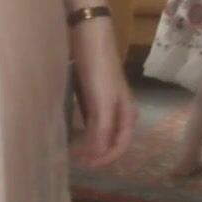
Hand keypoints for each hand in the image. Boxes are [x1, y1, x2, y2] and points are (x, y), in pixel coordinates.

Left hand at [68, 26, 134, 168]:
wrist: (90, 36)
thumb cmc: (99, 69)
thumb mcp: (102, 102)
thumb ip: (102, 129)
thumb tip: (97, 154)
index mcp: (127, 113)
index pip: (120, 146)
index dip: (105, 158)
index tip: (86, 165)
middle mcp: (120, 110)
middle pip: (112, 140)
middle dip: (98, 153)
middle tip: (78, 161)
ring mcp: (106, 101)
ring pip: (102, 130)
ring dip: (91, 142)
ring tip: (74, 150)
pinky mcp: (93, 92)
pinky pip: (91, 118)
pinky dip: (84, 128)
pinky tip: (73, 129)